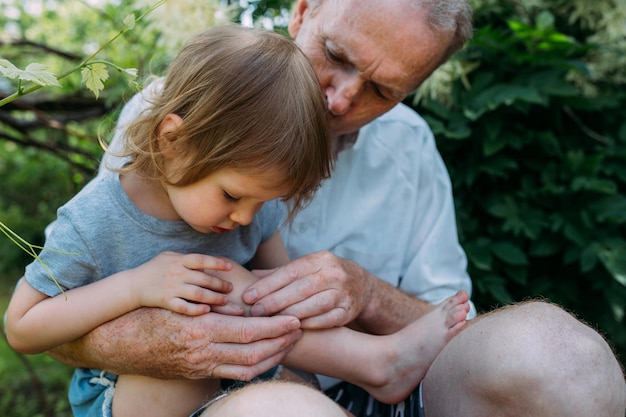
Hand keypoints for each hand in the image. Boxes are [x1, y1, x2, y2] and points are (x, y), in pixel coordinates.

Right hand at [49, 308, 302, 380]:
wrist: (119, 341)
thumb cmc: (150, 311)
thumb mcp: (181, 300)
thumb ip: (213, 304)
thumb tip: (246, 305)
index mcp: (200, 328)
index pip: (249, 331)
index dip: (276, 327)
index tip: (294, 319)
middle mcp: (202, 351)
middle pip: (254, 352)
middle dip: (281, 342)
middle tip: (299, 330)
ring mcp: (200, 366)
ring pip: (247, 368)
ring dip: (272, 356)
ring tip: (288, 343)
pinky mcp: (197, 373)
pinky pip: (233, 375)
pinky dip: (255, 368)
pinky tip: (267, 357)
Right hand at [130, 252, 238, 315]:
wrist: (133, 285)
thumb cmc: (154, 269)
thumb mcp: (169, 257)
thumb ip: (187, 259)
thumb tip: (209, 262)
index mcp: (178, 260)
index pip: (201, 259)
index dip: (217, 263)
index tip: (230, 267)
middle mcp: (176, 273)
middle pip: (203, 279)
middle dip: (220, 284)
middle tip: (231, 288)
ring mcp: (171, 288)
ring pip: (198, 294)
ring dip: (214, 298)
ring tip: (224, 300)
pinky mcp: (165, 301)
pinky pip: (184, 307)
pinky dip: (196, 310)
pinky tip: (207, 311)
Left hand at [242, 251, 372, 328]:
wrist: (361, 285)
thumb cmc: (323, 276)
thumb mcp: (306, 267)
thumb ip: (279, 273)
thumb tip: (250, 276)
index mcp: (320, 259)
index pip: (291, 271)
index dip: (268, 284)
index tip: (248, 296)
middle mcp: (334, 273)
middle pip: (302, 288)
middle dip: (276, 301)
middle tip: (255, 312)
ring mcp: (344, 292)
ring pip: (315, 304)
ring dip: (291, 314)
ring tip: (270, 322)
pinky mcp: (348, 311)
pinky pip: (327, 320)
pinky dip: (309, 324)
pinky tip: (292, 328)